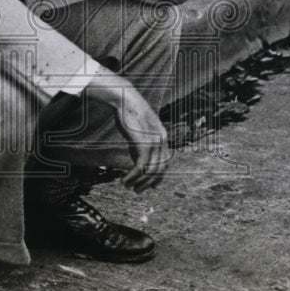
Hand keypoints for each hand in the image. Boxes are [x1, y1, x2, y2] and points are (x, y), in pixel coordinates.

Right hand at [85, 72, 169, 191]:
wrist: (126, 100)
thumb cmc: (129, 112)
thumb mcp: (139, 129)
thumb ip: (141, 144)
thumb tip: (138, 160)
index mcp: (163, 137)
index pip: (165, 162)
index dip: (159, 176)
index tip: (151, 185)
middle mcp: (162, 141)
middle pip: (160, 170)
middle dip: (149, 183)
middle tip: (137, 190)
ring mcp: (154, 143)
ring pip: (150, 171)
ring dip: (139, 183)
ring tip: (128, 186)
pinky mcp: (144, 145)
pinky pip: (140, 168)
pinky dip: (132, 177)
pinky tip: (124, 180)